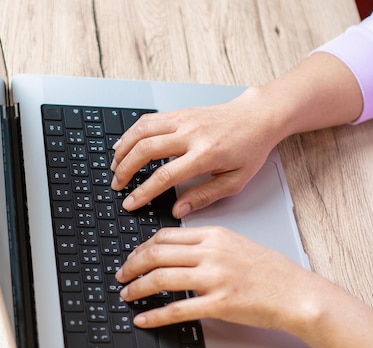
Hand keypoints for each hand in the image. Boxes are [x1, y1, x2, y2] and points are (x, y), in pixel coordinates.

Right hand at [110, 92, 281, 217]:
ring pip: (141, 131)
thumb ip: (205, 197)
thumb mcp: (235, 181)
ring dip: (123, 149)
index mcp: (205, 154)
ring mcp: (183, 119)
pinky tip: (124, 145)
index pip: (165, 175)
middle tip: (117, 186)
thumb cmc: (249, 149)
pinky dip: (131, 133)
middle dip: (125, 170)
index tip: (130, 203)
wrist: (258, 117)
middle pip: (145, 150)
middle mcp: (191, 134)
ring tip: (115, 167)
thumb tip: (178, 210)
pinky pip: (148, 120)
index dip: (143, 192)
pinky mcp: (179, 112)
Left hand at [115, 226, 316, 331]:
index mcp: (214, 235)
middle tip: (121, 275)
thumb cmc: (270, 271)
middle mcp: (211, 253)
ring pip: (161, 278)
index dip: (142, 247)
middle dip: (131, 265)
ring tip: (127, 295)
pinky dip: (155, 315)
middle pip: (156, 253)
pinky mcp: (219, 304)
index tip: (133, 257)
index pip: (165, 236)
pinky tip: (144, 318)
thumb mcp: (236, 244)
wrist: (296, 293)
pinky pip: (177, 309)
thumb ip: (206, 244)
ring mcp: (214, 278)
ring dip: (137, 288)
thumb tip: (175, 251)